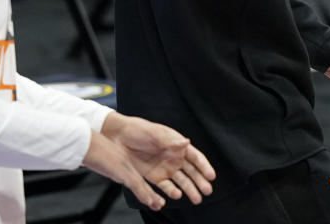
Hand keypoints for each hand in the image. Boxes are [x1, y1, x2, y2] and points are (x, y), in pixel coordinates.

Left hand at [83, 114, 215, 210]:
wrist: (118, 137)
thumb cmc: (138, 130)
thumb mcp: (155, 133)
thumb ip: (170, 140)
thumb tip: (186, 142)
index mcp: (177, 145)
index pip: (195, 157)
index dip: (204, 166)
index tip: (211, 176)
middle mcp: (174, 158)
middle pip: (191, 172)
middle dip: (200, 181)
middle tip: (208, 191)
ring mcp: (164, 168)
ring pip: (181, 182)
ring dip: (190, 190)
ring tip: (197, 199)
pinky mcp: (153, 177)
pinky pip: (165, 186)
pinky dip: (172, 192)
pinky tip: (177, 196)